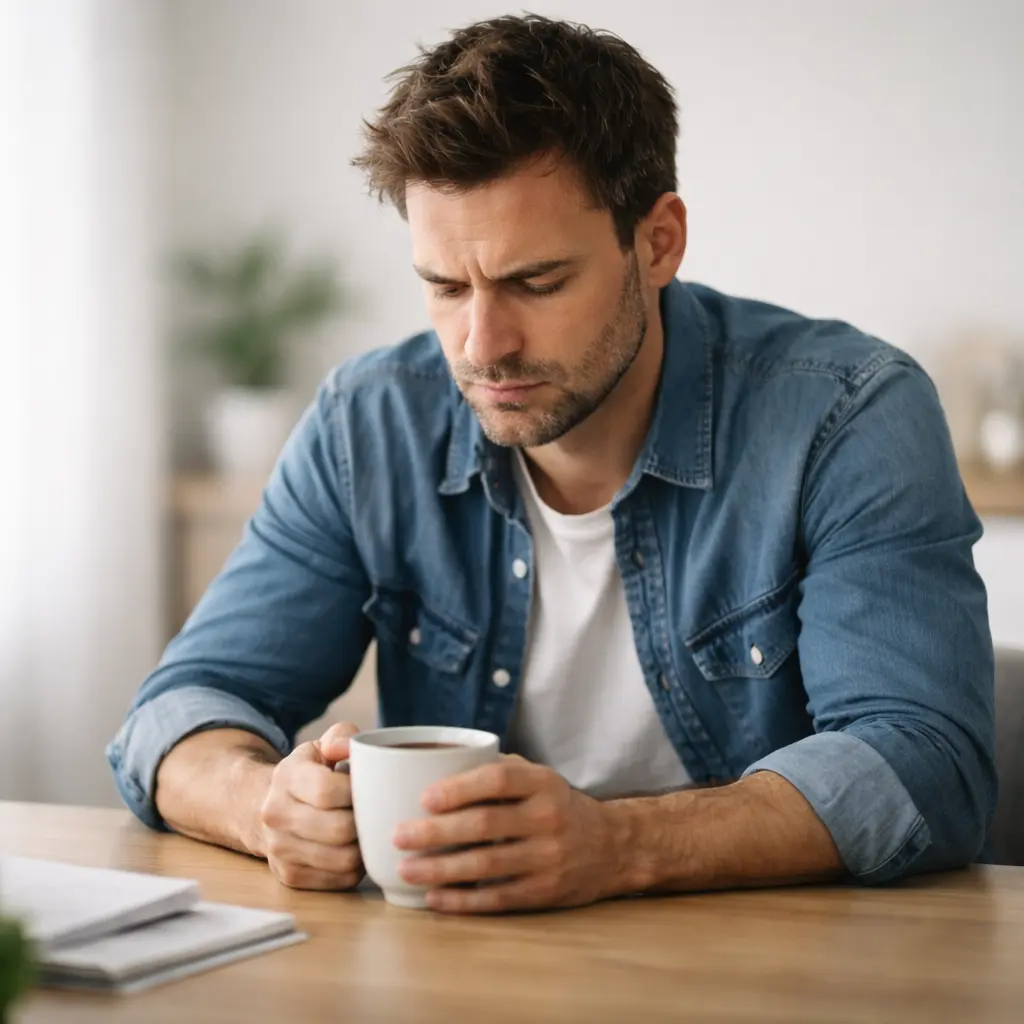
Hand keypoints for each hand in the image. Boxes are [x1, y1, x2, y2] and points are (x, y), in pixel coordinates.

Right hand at [258, 722, 363, 890]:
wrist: (266, 806)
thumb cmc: (309, 773)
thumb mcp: (322, 746)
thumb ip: (342, 737)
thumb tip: (346, 749)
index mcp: (286, 776)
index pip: (326, 791)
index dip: (357, 792)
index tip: (371, 787)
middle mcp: (276, 815)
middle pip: (339, 829)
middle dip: (366, 821)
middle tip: (377, 812)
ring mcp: (279, 849)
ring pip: (343, 859)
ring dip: (365, 847)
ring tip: (370, 831)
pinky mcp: (289, 876)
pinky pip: (339, 880)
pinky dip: (357, 868)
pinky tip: (357, 849)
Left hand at [393, 756, 629, 913]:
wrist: (612, 847)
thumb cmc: (558, 806)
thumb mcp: (539, 778)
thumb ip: (498, 770)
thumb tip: (439, 764)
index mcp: (543, 783)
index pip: (497, 780)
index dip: (458, 788)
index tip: (424, 797)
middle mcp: (548, 818)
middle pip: (484, 825)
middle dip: (435, 832)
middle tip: (399, 835)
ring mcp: (548, 858)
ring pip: (486, 865)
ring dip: (440, 869)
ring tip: (406, 869)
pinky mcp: (545, 892)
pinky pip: (497, 898)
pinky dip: (462, 901)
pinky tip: (434, 898)